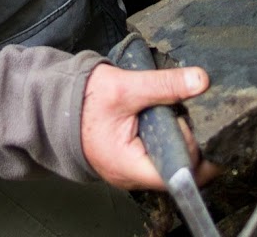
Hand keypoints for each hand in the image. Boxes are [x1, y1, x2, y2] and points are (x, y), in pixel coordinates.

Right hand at [80, 63, 217, 188]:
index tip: (193, 124)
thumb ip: (164, 85)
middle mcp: (131, 176)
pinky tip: (162, 117)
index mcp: (129, 165)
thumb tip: (200, 81)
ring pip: (168, 161)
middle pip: (177, 169)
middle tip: (181, 111)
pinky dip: (164, 136)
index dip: (193, 150)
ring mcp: (130, 169)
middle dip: (187, 141)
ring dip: (175, 137)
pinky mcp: (130, 159)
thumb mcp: (126, 87)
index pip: (178, 173)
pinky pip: (156, 154)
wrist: (56, 103)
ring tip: (170, 111)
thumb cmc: (83, 101)